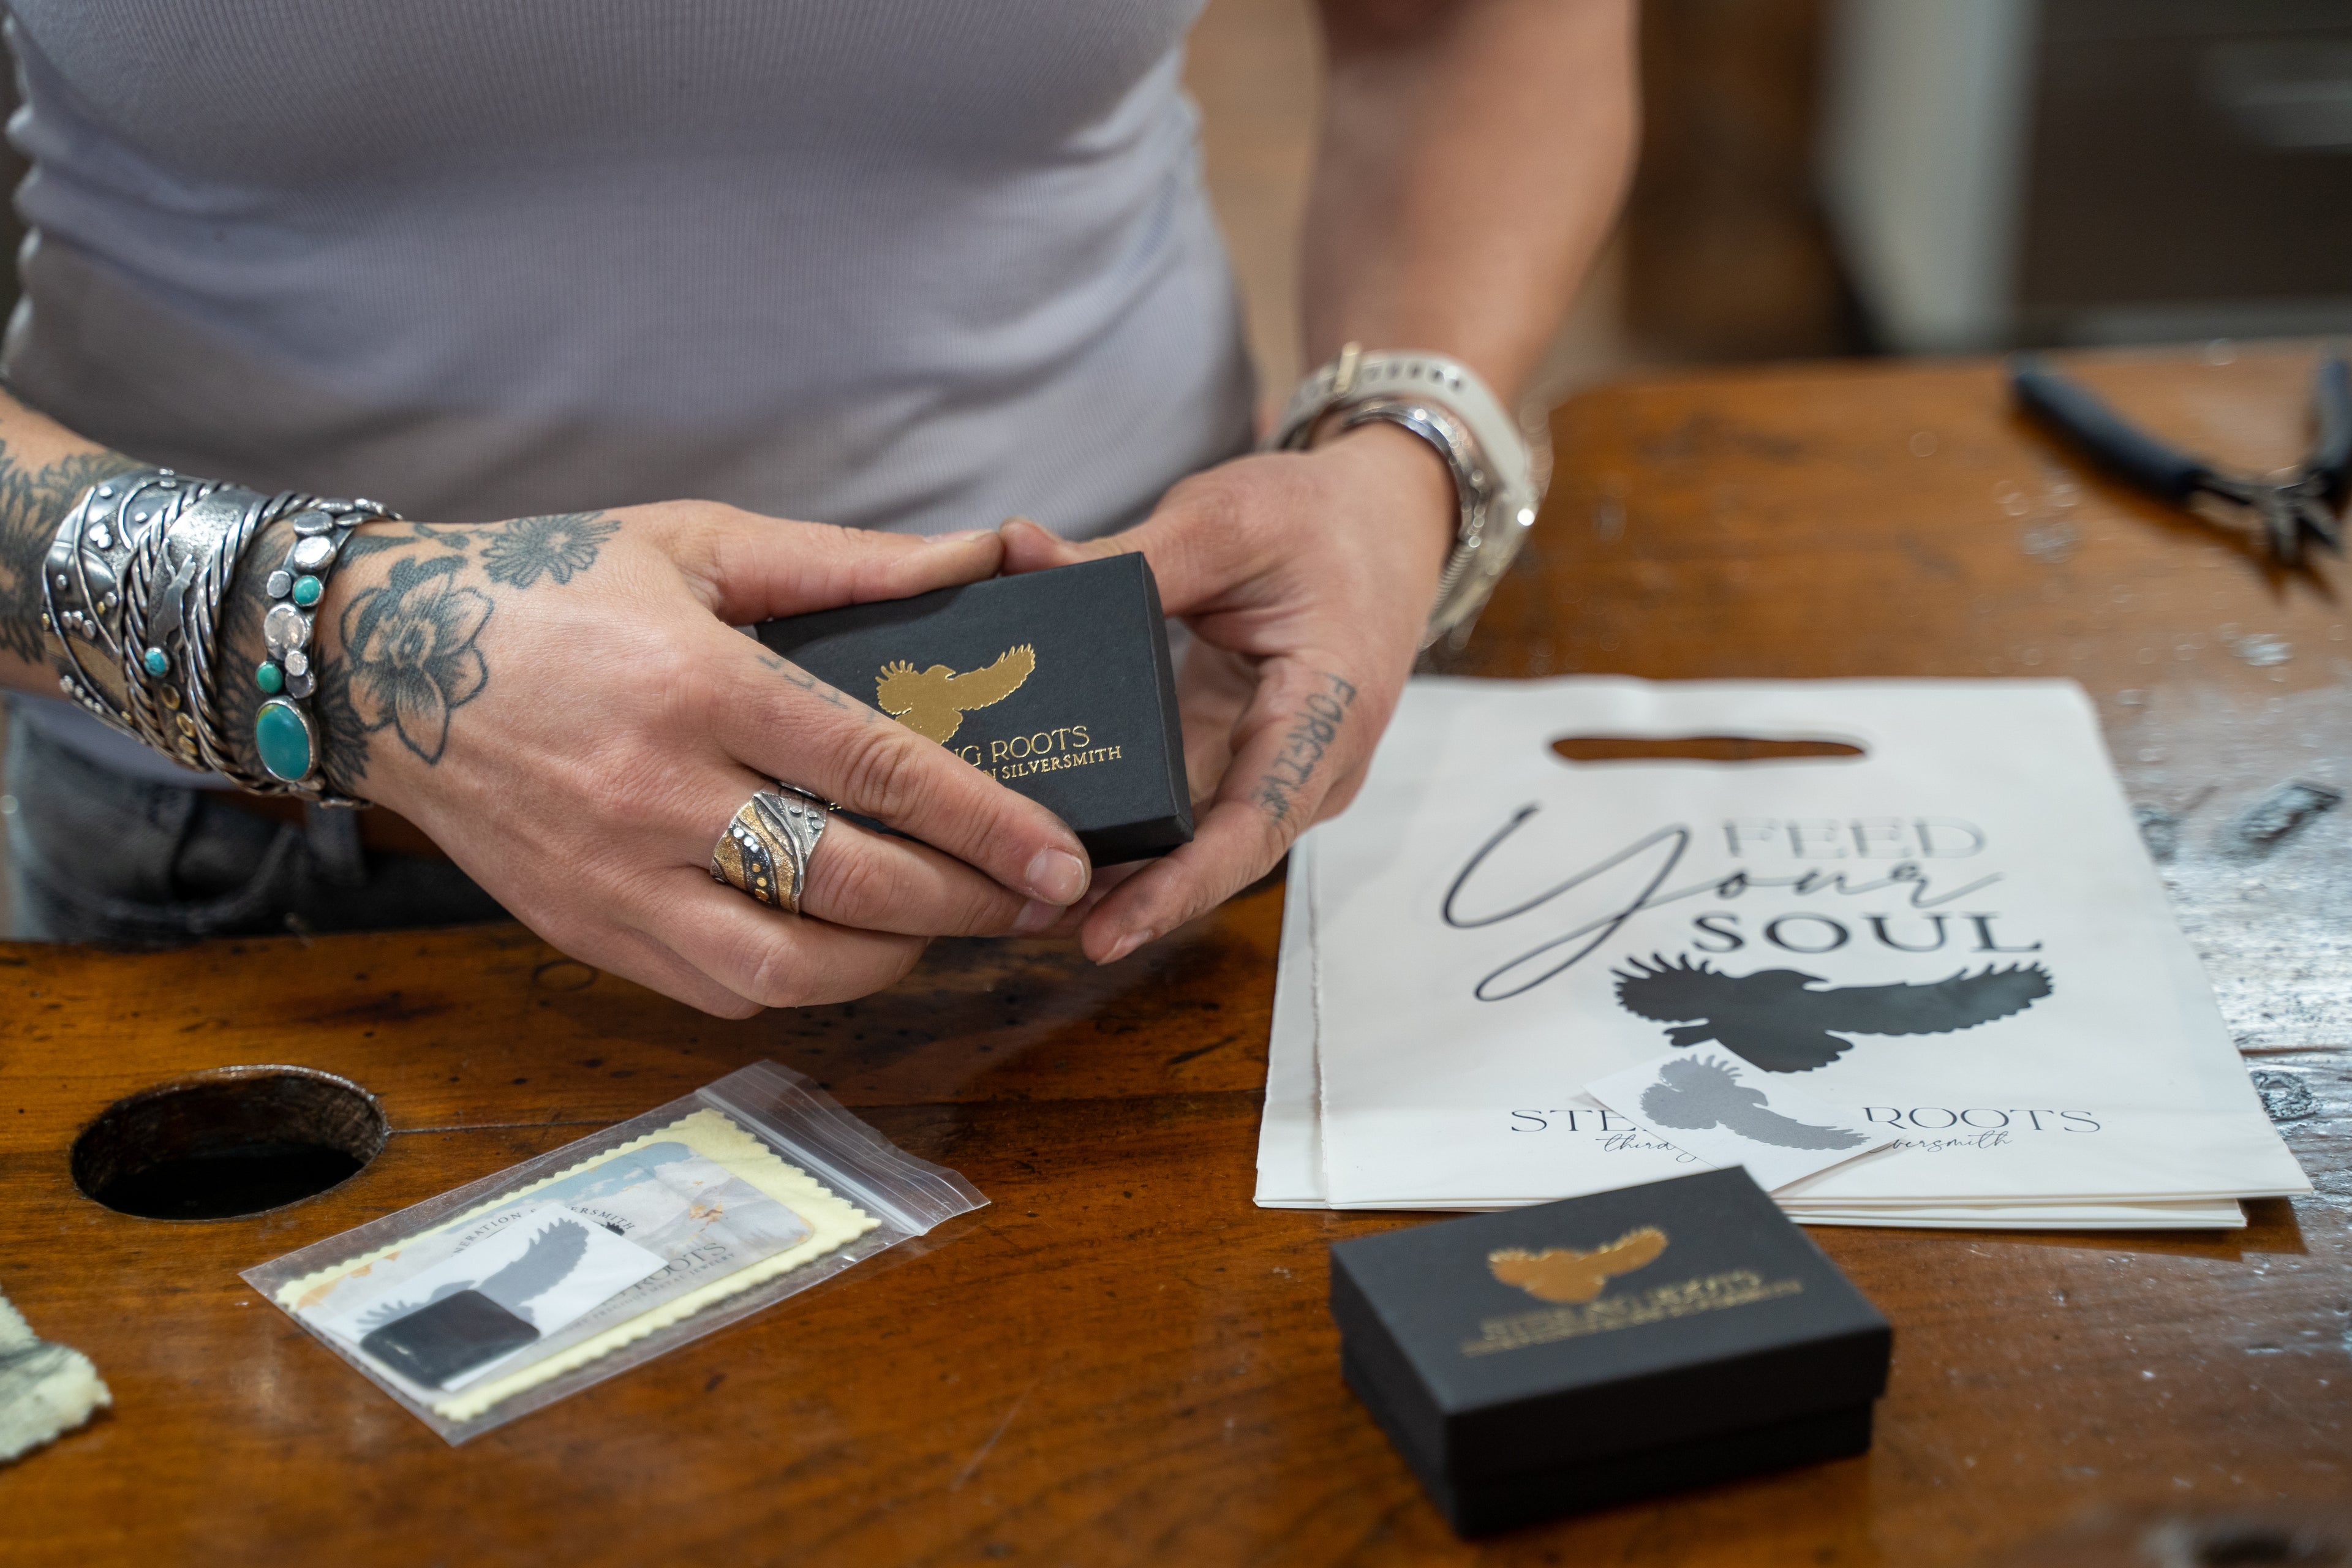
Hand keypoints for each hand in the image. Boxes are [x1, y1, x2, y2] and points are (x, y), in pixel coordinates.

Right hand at [281, 505, 1092, 1016]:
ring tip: (945, 922)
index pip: (874, 771)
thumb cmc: (550, 587)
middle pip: (848, 885)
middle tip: (1039, 899)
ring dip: (890, 958)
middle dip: (967, 904)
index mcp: (698, 687)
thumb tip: (983, 559)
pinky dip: (801, 980)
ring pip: (787, 968)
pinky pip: (717, 990)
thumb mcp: (700, 543)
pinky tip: (843, 942)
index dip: (984, 824)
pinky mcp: (584, 931)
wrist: (378, 660)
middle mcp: (654, 795)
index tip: (1064, 857)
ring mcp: (613, 879)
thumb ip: (850, 563)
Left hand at [999, 422, 1454, 960]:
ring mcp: (1280, 768)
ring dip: (1118, 871)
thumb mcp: (1226, 520)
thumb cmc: (1320, 518)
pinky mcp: (1244, 756)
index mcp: (1329, 710)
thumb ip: (1123, 553)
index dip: (1178, 887)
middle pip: (1216, 854)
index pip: (1254, 825)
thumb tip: (1013, 552)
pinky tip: (1046, 830)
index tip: (1108, 932)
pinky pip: (1184, 807)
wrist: (1384, 516)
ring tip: (1018, 896)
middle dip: (1127, 897)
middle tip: (1024, 917)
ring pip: (1195, 840)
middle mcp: (1313, 762)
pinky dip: (1125, 824)